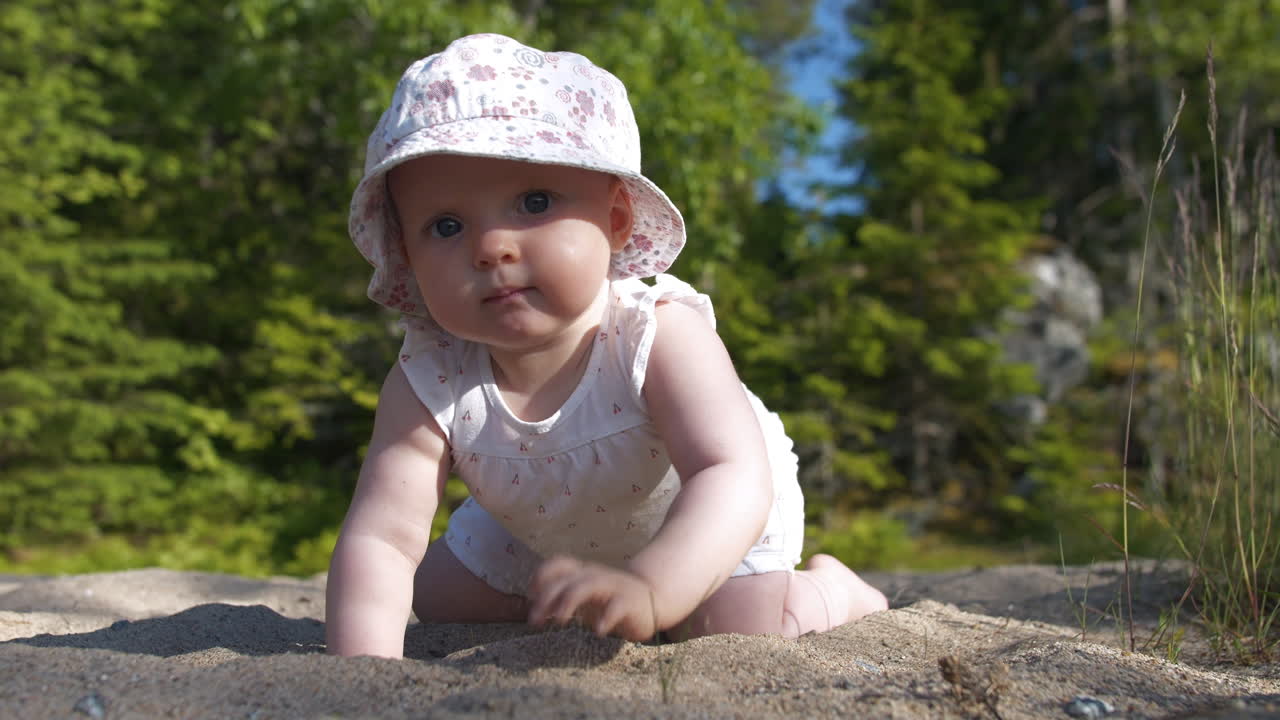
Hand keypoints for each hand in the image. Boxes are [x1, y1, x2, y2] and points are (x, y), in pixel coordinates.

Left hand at [528, 555, 658, 641]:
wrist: (654, 596)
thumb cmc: (611, 598)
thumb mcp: (585, 596)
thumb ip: (563, 599)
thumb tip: (535, 609)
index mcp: (584, 572)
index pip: (558, 564)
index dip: (540, 576)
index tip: (530, 596)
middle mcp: (595, 576)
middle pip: (565, 580)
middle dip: (546, 599)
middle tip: (534, 621)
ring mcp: (612, 587)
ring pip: (586, 586)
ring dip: (568, 602)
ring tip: (560, 621)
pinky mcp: (629, 602)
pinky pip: (616, 607)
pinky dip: (605, 618)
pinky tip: (598, 632)